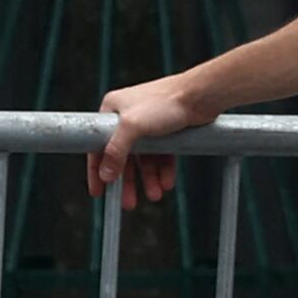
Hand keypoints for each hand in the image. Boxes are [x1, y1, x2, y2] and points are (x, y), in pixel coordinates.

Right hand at [92, 74, 212, 204]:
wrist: (200, 95)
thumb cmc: (165, 102)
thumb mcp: (132, 126)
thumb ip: (115, 151)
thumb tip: (105, 174)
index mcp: (112, 111)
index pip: (98, 146)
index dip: (97, 170)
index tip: (99, 191)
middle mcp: (128, 118)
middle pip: (123, 157)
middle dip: (127, 181)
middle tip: (128, 202)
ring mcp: (147, 125)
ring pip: (144, 159)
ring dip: (148, 179)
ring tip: (154, 195)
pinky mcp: (166, 132)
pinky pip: (161, 156)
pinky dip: (162, 171)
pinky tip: (166, 183)